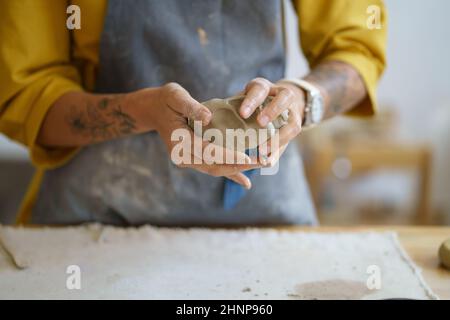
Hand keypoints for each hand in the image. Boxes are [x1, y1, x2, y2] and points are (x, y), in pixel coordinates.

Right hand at [144, 83, 260, 187]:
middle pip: (216, 165)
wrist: (154, 109)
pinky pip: (214, 168)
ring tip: (262, 165)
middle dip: (241, 166)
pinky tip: (246, 182)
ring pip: (217, 169)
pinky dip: (230, 174)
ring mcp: (189, 160)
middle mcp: (184, 156)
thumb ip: (191, 107)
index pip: (208, 152)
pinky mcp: (195, 159)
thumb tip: (207, 117)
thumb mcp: (176, 97)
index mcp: (180, 143)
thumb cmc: (167, 100)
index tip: (248, 158)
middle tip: (265, 162)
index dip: (229, 156)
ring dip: (239, 169)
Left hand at [239, 77, 305, 164]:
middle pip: (284, 98)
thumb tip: (208, 120)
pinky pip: (290, 140)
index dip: (252, 101)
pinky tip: (267, 161)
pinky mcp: (295, 127)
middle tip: (261, 123)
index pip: (260, 89)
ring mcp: (293, 112)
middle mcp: (283, 95)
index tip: (243, 113)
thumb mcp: (243, 98)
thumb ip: (231, 107)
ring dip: (279, 137)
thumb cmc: (253, 102)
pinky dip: (278, 151)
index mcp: (264, 87)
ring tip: (263, 150)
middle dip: (273, 111)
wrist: (282, 101)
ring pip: (293, 123)